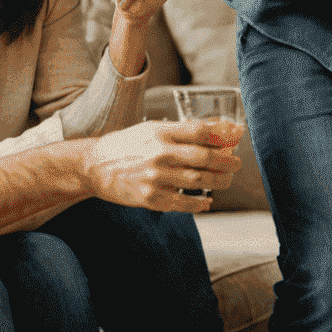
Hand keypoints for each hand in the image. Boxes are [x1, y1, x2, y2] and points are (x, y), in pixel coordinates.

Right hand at [83, 120, 237, 212]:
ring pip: (197, 180)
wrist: (94, 166)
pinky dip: (199, 203)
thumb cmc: (129, 144)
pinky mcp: (149, 198)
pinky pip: (182, 202)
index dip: (223, 135)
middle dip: (227, 161)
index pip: (200, 131)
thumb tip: (220, 128)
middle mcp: (159, 153)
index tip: (238, 137)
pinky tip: (207, 202)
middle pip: (204, 157)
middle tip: (237, 163)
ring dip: (218, 181)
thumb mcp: (154, 129)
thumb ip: (185, 129)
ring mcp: (154, 177)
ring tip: (227, 180)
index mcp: (160, 132)